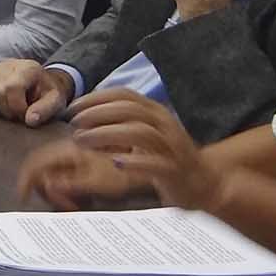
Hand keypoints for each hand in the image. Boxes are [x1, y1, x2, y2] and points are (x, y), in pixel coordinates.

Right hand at [0, 60, 73, 126]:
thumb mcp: (55, 100)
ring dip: (0, 110)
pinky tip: (5, 106)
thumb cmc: (47, 93)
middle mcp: (6, 66)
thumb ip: (45, 109)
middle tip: (21, 113)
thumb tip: (29, 120)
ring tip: (14, 108)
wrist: (40, 83)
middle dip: (9, 111)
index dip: (18, 108)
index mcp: (26, 68)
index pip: (12, 88)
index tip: (28, 115)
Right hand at [16, 140, 142, 210]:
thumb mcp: (101, 182)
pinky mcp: (86, 163)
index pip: (37, 162)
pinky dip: (69, 189)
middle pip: (44, 170)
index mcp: (72, 151)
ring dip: (60, 192)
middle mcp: (72, 150)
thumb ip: (70, 184)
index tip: (22, 197)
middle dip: (48, 191)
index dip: (26, 179)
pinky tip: (85, 198)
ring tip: (78, 204)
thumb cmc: (130, 174)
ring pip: (55, 174)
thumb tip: (48, 185)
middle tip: (67, 206)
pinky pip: (67, 176)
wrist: (152, 163)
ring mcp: (79, 156)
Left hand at [63, 91, 223, 209]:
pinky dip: (133, 161)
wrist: (203, 181)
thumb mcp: (144, 134)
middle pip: (129, 109)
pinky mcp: (174, 170)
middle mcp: (164, 124)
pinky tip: (115, 162)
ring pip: (139, 132)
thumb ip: (121, 122)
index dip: (95, 98)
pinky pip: (154, 163)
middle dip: (97, 113)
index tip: (72, 108)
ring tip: (83, 140)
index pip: (124, 94)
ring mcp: (171, 146)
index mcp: (155, 112)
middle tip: (73, 124)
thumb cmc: (166, 156)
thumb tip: (86, 116)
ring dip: (107, 133)